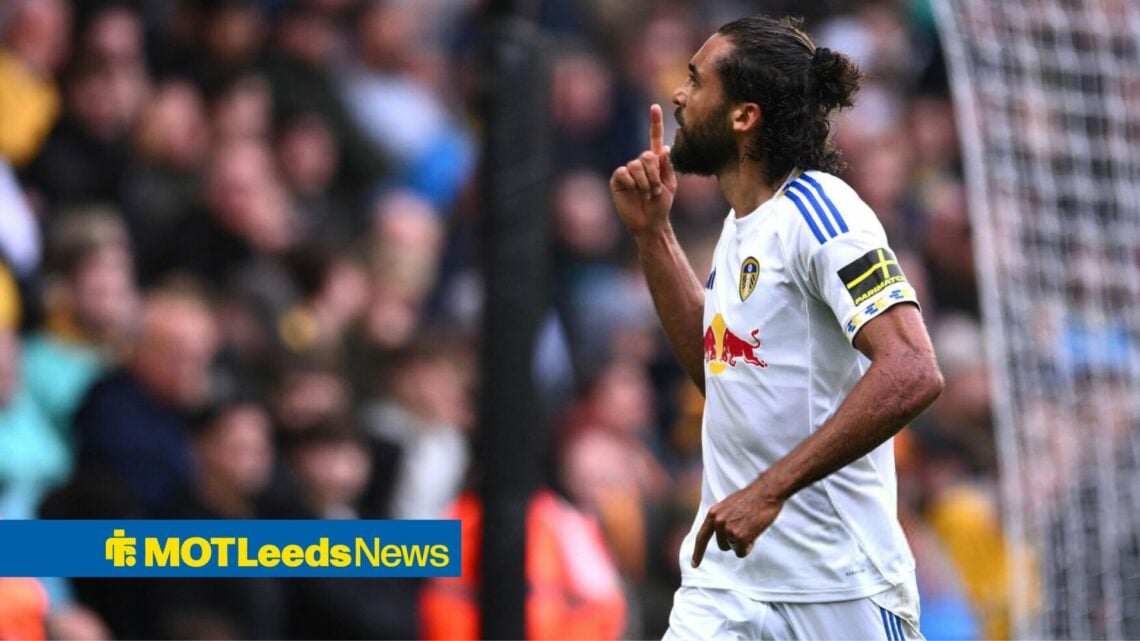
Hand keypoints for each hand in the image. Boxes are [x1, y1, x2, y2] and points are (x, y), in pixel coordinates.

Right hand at [610, 104, 677, 236]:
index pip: (654, 138)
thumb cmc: (661, 205)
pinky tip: (632, 192)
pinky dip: (632, 183)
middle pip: (647, 155)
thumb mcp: (670, 185)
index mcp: (655, 162)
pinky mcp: (618, 179)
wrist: (649, 222)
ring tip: (647, 194)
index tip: (655, 107)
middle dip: (654, 174)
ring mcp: (628, 171)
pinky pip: (624, 173)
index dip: (655, 123)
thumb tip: (664, 149)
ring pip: (636, 165)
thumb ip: (667, 167)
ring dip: (645, 182)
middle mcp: (640, 163)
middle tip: (655, 190)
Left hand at [691, 480, 784, 566]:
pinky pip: (742, 552)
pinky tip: (754, 533)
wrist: (766, 492)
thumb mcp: (729, 505)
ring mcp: (728, 529)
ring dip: (742, 542)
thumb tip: (722, 533)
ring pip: (734, 548)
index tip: (694, 565)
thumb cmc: (752, 498)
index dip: (697, 552)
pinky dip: (749, 547)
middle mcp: (718, 522)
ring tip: (751, 526)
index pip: (702, 537)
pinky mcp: (740, 537)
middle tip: (746, 527)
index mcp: (713, 513)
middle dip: (734, 541)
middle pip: (722, 546)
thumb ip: (722, 518)